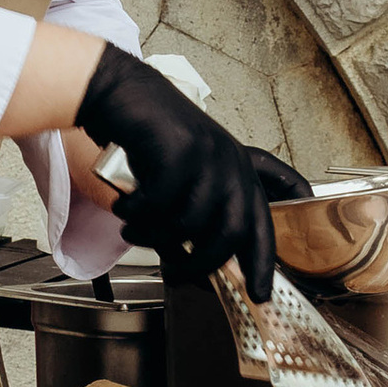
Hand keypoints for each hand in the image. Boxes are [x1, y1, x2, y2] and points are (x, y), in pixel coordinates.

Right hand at [80, 46, 311, 302]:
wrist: (123, 93)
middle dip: (202, 263)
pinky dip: (137, 213)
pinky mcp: (180, 149)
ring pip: (190, 222)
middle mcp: (231, 162)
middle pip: (231, 231)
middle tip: (177, 276)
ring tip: (134, 230)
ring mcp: (209, 154)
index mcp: (239, 170)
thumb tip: (201, 273)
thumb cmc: (152, 141)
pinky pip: (160, 204)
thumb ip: (197, 220)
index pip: (263, 222)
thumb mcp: (185, 179)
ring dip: (155, 236)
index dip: (265, 261)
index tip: (262, 293)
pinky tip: (125, 207)